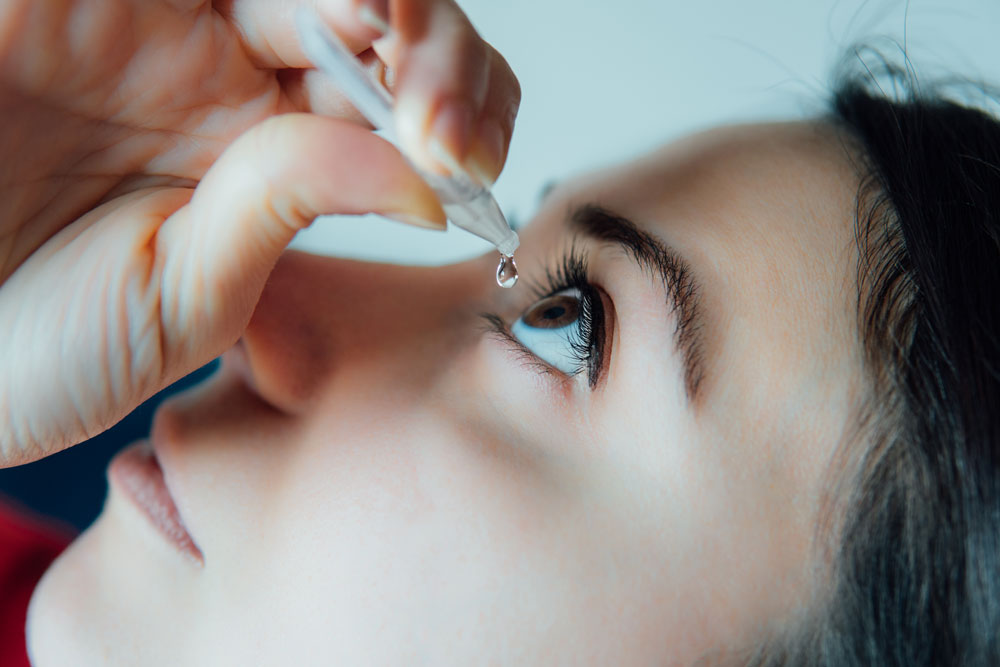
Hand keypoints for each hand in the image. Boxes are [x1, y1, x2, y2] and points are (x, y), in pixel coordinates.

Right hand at [0, 0, 519, 464]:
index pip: (403, 114)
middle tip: (447, 128)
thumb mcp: (178, 300)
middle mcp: (236, 78)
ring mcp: (168, 17)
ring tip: (395, 48)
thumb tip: (423, 181)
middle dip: (441, 58)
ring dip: (381, 3)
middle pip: (384, 25)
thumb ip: (283, 215)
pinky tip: (342, 10)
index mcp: (272, 162)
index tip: (470, 170)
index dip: (457, 121)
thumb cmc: (30, 341)